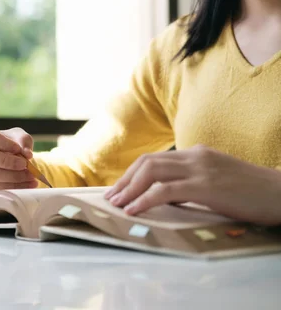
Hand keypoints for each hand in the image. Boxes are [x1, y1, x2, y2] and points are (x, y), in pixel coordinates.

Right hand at [0, 124, 37, 192]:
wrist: (5, 161)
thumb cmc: (9, 144)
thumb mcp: (17, 137)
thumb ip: (23, 141)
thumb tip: (27, 154)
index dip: (2, 142)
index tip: (18, 149)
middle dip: (5, 160)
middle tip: (24, 164)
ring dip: (12, 176)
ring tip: (30, 175)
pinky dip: (13, 187)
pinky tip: (26, 184)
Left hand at [104, 145, 280, 225]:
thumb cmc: (252, 192)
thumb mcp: (217, 182)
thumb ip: (192, 184)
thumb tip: (166, 198)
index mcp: (197, 154)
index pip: (154, 160)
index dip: (132, 174)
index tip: (120, 189)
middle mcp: (195, 157)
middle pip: (147, 163)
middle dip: (125, 181)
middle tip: (111, 198)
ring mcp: (200, 169)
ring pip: (151, 173)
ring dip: (129, 189)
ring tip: (117, 205)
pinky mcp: (205, 186)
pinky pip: (165, 191)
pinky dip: (144, 199)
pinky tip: (134, 210)